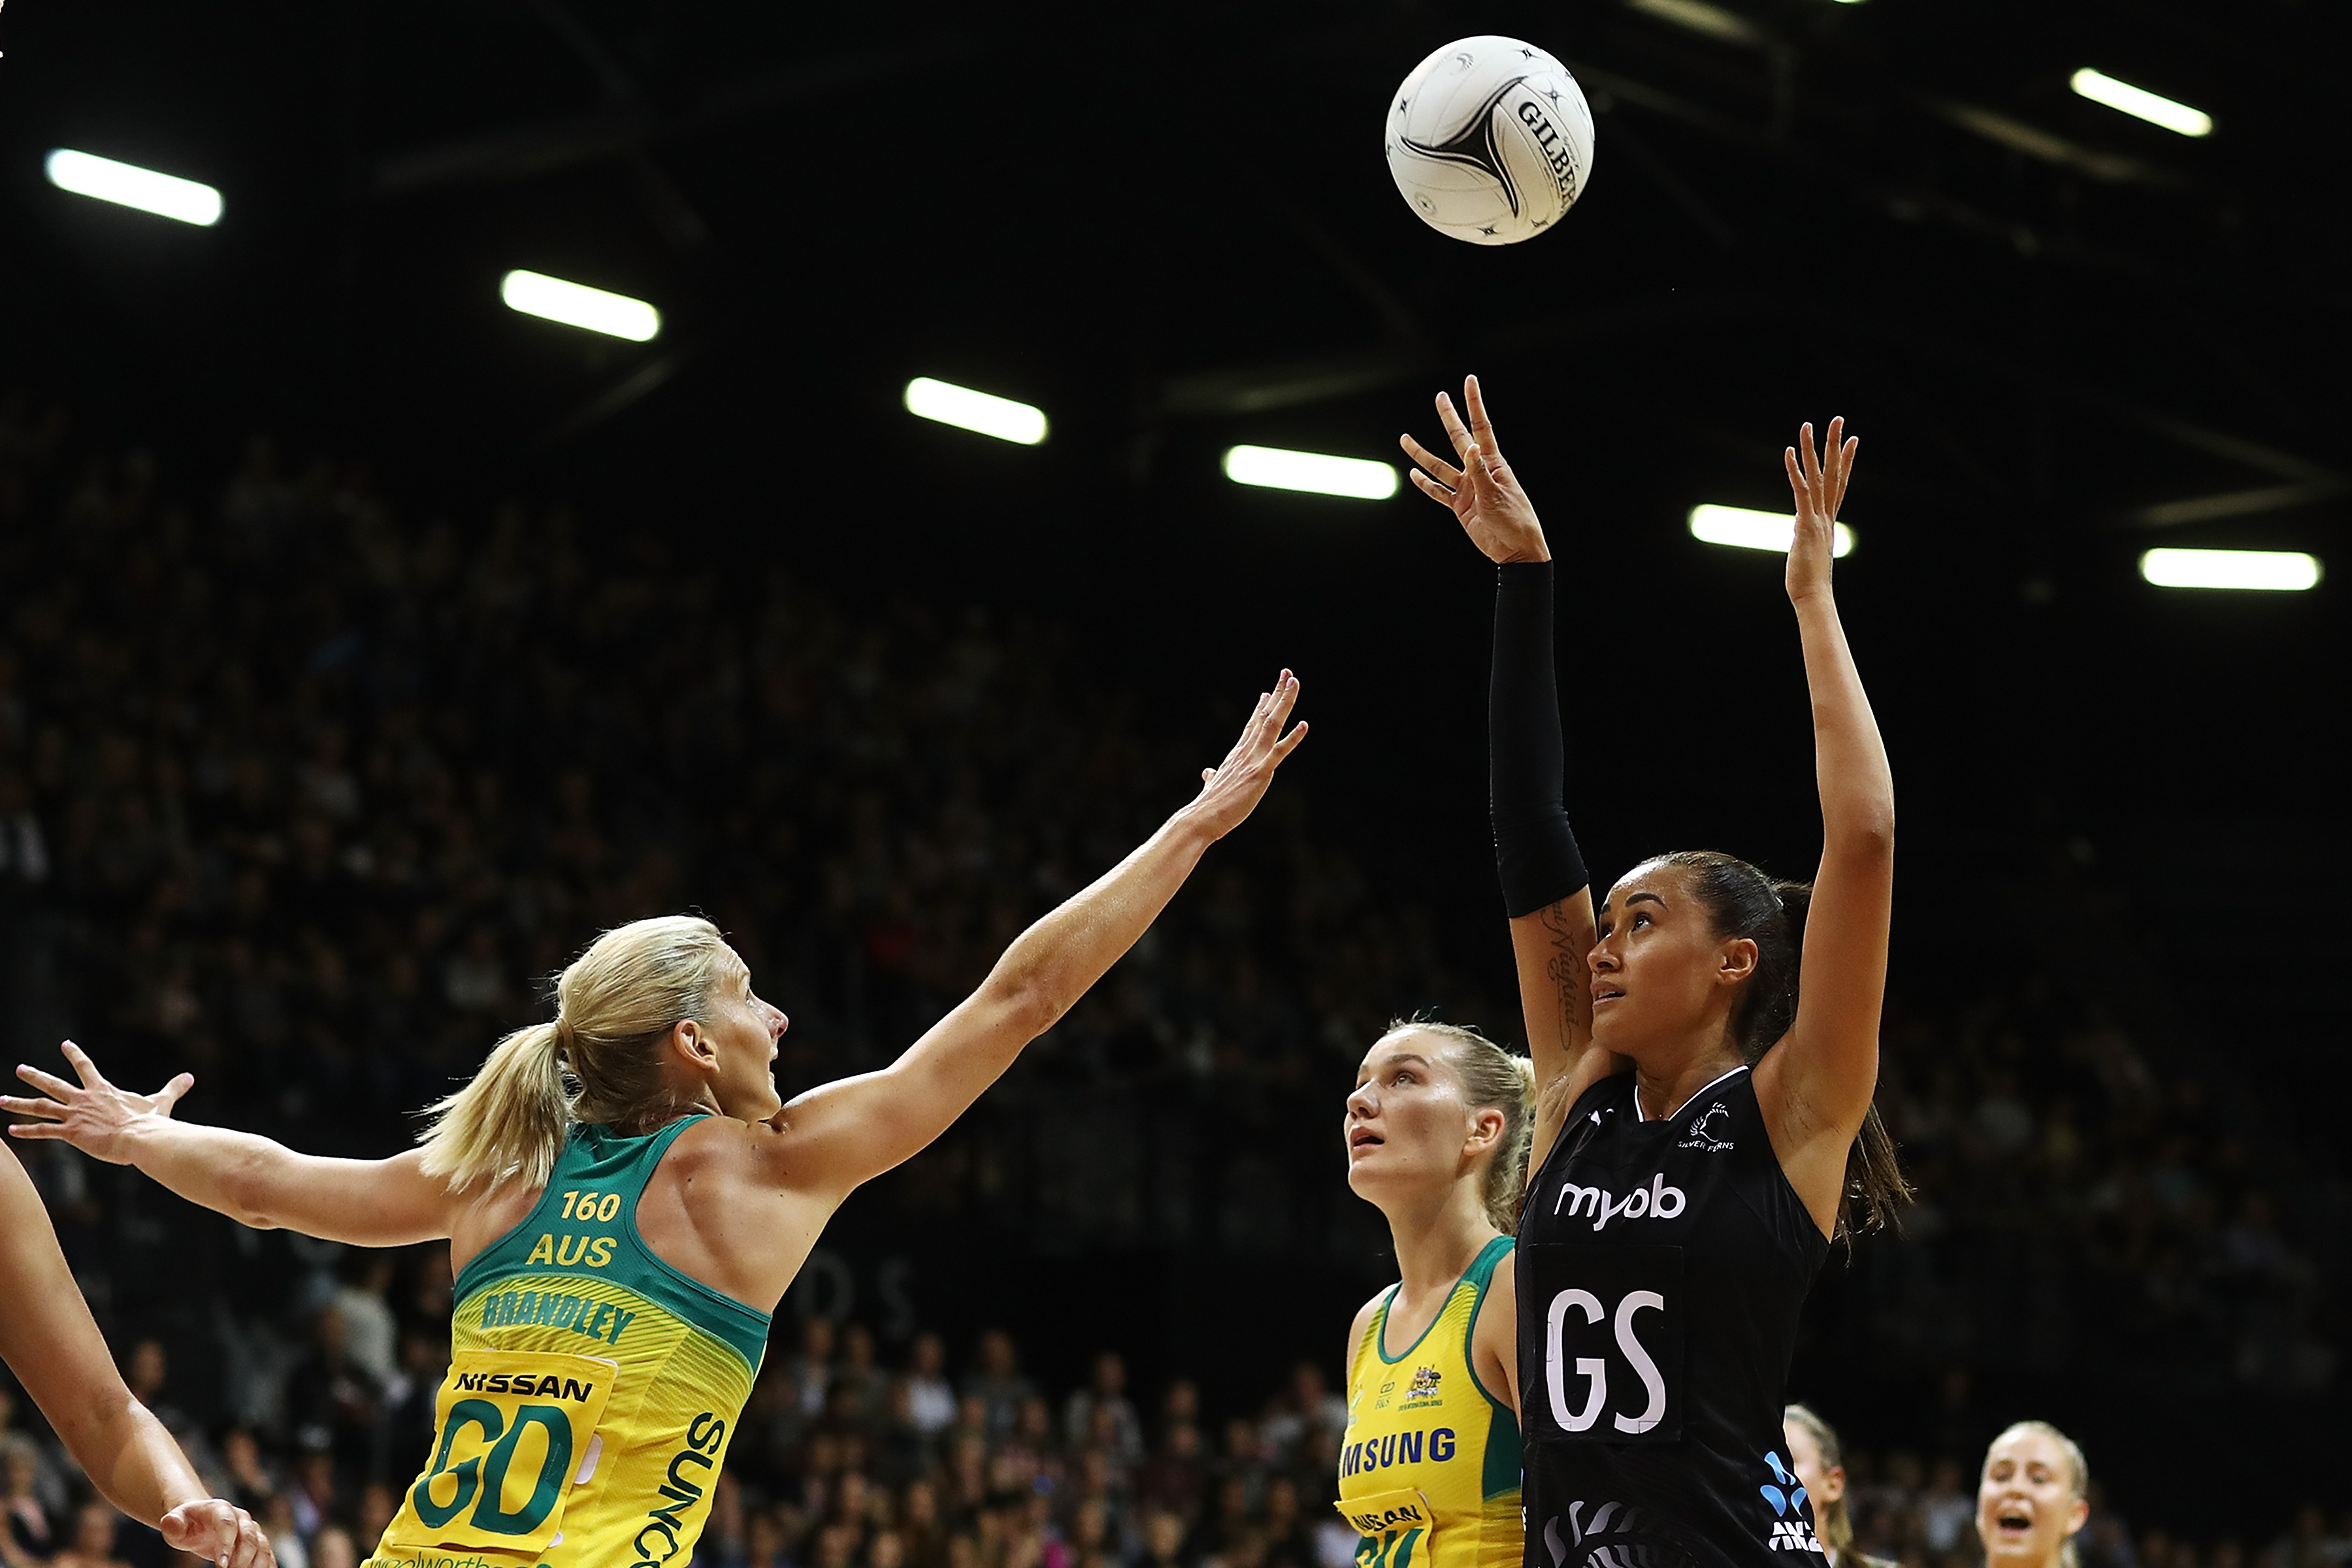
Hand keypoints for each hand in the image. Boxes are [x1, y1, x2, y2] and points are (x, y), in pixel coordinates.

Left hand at [3, 1042, 190, 1163]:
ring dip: (19, 1102)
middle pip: (54, 1084)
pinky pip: (43, 1131)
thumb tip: (191, 1076)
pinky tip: (11, 1131)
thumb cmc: (151, 1121)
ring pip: (40, 1106)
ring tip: (1, 1100)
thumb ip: (173, 1088)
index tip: (65, 1045)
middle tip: (20, 1069)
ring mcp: (75, 1115)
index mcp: (103, 1090)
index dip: (75, 1055)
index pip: (85, 1067)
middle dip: (35, 1076)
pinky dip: (26, 1131)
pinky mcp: (70, 1133)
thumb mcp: (161, 1102)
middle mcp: (84, 1099)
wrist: (141, 1137)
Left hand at [161, 1497, 273, 1566]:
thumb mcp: (175, 1523)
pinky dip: (267, 1565)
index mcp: (220, 1509)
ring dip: (257, 1563)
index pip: (227, 1523)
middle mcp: (241, 1517)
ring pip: (262, 1545)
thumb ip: (173, 1524)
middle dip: (242, 1558)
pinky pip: (267, 1554)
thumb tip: (170, 1522)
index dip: (227, 1543)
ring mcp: (252, 1529)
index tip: (221, 1565)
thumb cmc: (186, 1524)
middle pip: (249, 1536)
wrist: (200, 1521)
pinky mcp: (257, 1542)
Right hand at [1183, 671, 1307, 841]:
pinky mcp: (1260, 773)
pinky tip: (1305, 724)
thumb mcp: (1213, 786)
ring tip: (1294, 682)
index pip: (1251, 726)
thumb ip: (1212, 777)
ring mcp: (1253, 759)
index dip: (1261, 708)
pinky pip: (1280, 751)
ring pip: (1272, 724)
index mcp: (1237, 755)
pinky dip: (1294, 737)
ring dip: (1285, 701)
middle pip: (1265, 716)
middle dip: (1278, 694)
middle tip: (1287, 673)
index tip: (1268, 692)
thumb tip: (1208, 772)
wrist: (1201, 818)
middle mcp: (1245, 751)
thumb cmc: (1208, 806)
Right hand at [1399, 375, 1548, 564]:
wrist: (1515, 550)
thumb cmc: (1514, 520)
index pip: (1480, 427)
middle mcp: (1478, 471)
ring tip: (1404, 439)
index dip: (1474, 403)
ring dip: (1421, 454)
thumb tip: (1470, 446)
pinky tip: (1413, 473)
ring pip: (1439, 467)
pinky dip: (1425, 484)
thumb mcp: (1497, 495)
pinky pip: (1439, 492)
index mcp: (1492, 463)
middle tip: (1440, 397)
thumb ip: (1480, 472)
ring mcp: (1467, 489)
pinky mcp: (1460, 507)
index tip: (1469, 380)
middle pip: (1458, 439)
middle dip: (1449, 417)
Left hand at [1784, 416, 1857, 602]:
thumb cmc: (1809, 582)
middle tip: (1839, 418)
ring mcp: (1818, 518)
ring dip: (1813, 448)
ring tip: (1809, 424)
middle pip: (1834, 472)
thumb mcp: (1808, 551)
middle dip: (1836, 444)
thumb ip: (1806, 535)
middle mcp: (1827, 515)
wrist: (1814, 598)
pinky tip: (1789, 451)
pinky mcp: (1805, 524)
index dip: (1847, 461)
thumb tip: (1800, 526)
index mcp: (1829, 521)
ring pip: (1818, 476)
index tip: (1854, 439)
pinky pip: (1800, 491)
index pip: (1840, 484)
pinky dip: (1795, 471)